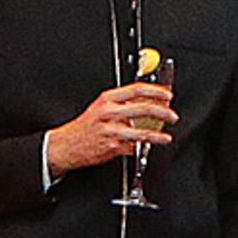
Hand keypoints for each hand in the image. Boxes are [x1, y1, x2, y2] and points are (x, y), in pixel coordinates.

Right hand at [45, 79, 173, 178]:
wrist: (65, 146)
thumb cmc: (85, 127)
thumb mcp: (101, 107)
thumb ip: (123, 103)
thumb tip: (149, 101)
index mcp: (107, 99)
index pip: (137, 89)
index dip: (156, 91)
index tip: (168, 95)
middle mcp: (109, 113)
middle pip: (143, 108)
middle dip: (163, 113)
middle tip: (172, 116)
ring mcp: (110, 131)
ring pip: (141, 132)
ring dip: (157, 136)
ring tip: (165, 138)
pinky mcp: (111, 147)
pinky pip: (131, 147)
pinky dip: (138, 148)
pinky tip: (141, 147)